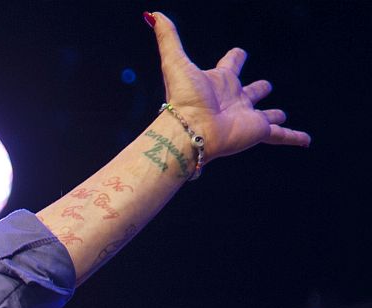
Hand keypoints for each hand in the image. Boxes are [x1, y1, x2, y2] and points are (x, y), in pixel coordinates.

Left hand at [149, 11, 310, 161]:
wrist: (190, 130)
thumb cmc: (183, 98)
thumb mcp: (175, 61)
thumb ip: (168, 38)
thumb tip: (153, 14)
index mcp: (220, 81)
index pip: (230, 64)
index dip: (235, 57)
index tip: (239, 53)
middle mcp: (234, 99)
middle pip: (249, 91)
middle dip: (257, 89)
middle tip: (264, 86)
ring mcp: (247, 116)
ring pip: (265, 115)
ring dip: (274, 116)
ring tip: (281, 116)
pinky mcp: (257, 131)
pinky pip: (281, 136)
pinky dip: (295, 138)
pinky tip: (306, 141)